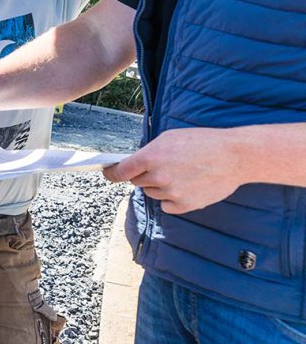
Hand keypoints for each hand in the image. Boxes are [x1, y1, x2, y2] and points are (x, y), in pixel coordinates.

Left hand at [103, 127, 241, 213]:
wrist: (235, 156)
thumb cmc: (202, 142)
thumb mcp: (169, 138)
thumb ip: (149, 152)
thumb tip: (134, 164)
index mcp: (151, 157)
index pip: (121, 171)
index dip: (112, 174)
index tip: (109, 174)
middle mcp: (158, 177)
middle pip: (137, 182)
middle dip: (143, 175)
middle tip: (162, 167)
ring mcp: (172, 193)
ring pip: (152, 193)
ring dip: (159, 186)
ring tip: (180, 174)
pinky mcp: (185, 206)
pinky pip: (166, 206)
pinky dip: (171, 199)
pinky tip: (186, 186)